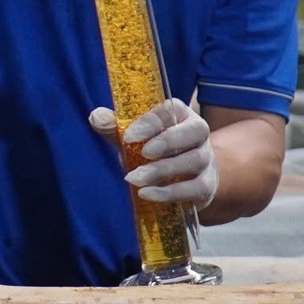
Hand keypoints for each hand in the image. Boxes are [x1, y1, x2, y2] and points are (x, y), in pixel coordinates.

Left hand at [88, 99, 218, 208]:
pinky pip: (195, 188)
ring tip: (134, 178)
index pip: (171, 110)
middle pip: (195, 131)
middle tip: (142, 153)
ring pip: (194, 160)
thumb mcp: (132, 139)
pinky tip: (147, 194)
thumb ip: (114, 128)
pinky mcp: (207, 186)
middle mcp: (198, 134)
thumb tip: (96, 117)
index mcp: (180, 115)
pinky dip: (171, 192)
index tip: (128, 136)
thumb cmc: (153, 152)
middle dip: (167, 141)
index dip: (151, 121)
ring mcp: (206, 160)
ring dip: (163, 170)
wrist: (181, 180)